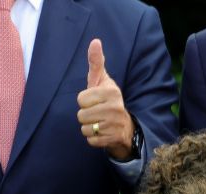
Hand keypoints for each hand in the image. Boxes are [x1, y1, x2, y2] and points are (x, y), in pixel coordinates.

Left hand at [77, 39, 135, 159]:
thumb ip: (96, 63)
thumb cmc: (107, 100)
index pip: (81, 98)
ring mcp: (115, 125)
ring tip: (99, 123)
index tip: (95, 101)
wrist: (125, 127)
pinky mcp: (113, 139)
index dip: (84, 101)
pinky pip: (90, 140)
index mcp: (112, 92)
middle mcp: (115, 108)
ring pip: (85, 128)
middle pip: (81, 115)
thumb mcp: (102, 81)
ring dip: (89, 127)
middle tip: (97, 114)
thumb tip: (95, 41)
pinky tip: (102, 133)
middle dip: (86, 115)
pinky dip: (93, 138)